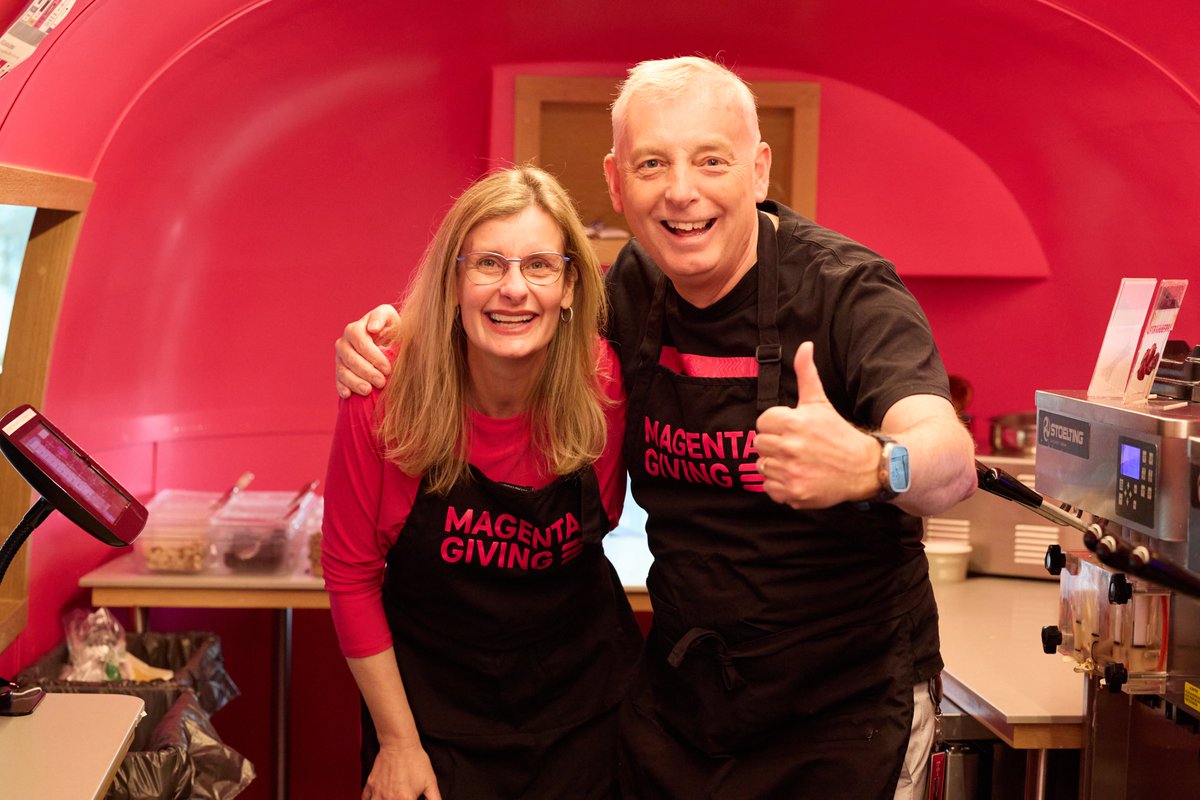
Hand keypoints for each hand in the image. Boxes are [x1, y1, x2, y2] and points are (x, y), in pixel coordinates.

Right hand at [336, 305, 400, 397]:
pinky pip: (338, 380)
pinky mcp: (340, 370)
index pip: (359, 340)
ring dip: (354, 382)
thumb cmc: (392, 330)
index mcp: (356, 328)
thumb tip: (372, 328)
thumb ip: (382, 317)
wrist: (389, 344)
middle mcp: (344, 342)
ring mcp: (340, 357)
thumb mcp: (391, 319)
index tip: (387, 368)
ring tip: (368, 390)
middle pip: (350, 357)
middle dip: (366, 371)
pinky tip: (349, 395)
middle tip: (381, 382)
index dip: (372, 355)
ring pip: (342, 370)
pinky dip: (342, 387)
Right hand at [362, 741, 441, 799]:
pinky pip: (365, 799)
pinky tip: (375, 799)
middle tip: (401, 798)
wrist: (399, 744)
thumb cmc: (415, 761)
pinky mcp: (370, 785)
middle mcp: (389, 799)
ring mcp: (378, 793)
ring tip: (390, 799)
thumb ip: (434, 799)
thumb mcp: (430, 782)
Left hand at [753, 342, 878, 508]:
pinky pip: (769, 488)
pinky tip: (797, 477)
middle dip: (773, 445)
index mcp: (793, 423)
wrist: (863, 467)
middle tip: (793, 446)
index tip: (790, 429)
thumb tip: (805, 345)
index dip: (774, 426)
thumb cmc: (837, 433)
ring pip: (762, 466)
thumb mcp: (820, 402)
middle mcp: (790, 447)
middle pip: (759, 445)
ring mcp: (791, 472)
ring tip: (796, 461)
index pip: (762, 423)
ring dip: (775, 465)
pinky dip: (780, 485)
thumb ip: (807, 373)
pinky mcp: (794, 493)